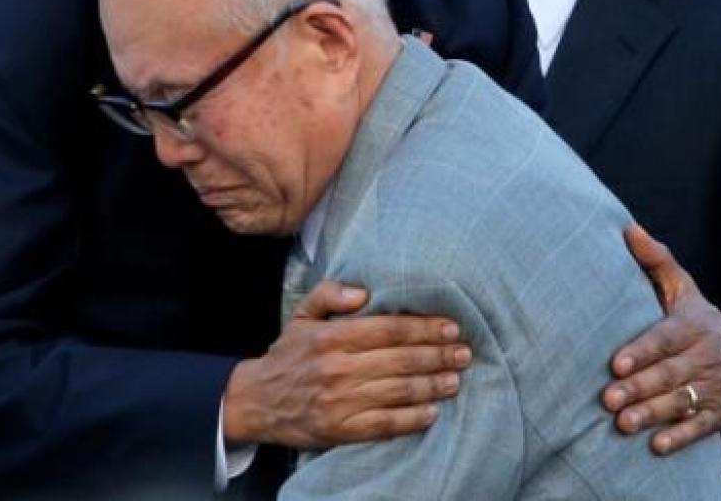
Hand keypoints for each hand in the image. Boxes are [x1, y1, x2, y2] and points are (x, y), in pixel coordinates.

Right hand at [223, 279, 470, 448]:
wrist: (255, 401)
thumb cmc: (288, 354)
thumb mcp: (302, 314)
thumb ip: (331, 293)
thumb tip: (364, 290)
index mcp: (332, 336)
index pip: (388, 329)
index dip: (424, 328)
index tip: (451, 327)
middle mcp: (338, 368)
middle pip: (400, 360)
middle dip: (437, 355)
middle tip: (464, 352)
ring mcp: (339, 402)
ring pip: (397, 392)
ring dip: (432, 386)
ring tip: (455, 379)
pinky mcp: (339, 430)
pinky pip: (384, 425)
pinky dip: (411, 419)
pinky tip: (432, 412)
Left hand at [602, 224, 720, 454]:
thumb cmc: (700, 319)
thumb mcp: (683, 288)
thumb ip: (656, 261)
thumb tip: (627, 227)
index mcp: (693, 326)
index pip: (666, 339)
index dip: (642, 351)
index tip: (616, 363)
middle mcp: (705, 357)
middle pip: (670, 374)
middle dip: (639, 387)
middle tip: (609, 399)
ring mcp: (713, 387)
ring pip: (682, 401)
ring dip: (653, 414)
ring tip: (623, 423)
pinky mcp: (718, 412)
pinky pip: (700, 427)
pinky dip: (680, 437)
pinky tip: (657, 446)